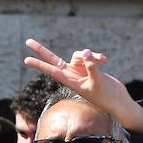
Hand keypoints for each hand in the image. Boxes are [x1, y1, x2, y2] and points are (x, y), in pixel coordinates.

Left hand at [23, 39, 142, 133]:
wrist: (116, 100)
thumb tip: (86, 52)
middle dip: (41, 50)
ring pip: (79, 55)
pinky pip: (90, 56)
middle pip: (53, 59)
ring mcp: (80, 70)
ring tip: (103, 60)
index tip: (26, 60)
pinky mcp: (89, 67)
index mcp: (69, 81)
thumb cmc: (106, 96)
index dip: (39, 65)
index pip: (51, 70)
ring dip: (90, 55)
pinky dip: (96, 56)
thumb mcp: (97, 82)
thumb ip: (91, 67)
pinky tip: (105, 59)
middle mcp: (71, 74)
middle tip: (28, 41)